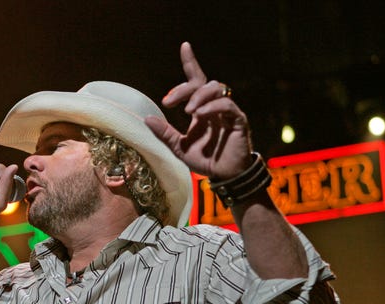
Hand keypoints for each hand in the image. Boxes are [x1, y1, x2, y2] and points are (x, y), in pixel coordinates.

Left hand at [145, 42, 252, 179]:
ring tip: (188, 111)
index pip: (196, 80)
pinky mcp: (238, 120)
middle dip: (184, 89)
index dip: (191, 63)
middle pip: (203, 83)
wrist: (224, 176)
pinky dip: (211, 106)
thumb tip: (147, 118)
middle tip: (169, 103)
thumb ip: (164, 133)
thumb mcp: (179, 147)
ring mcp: (227, 112)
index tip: (184, 46)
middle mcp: (215, 107)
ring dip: (198, 96)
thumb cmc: (205, 160)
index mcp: (201, 109)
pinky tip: (199, 115)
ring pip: (216, 88)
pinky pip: (226, 104)